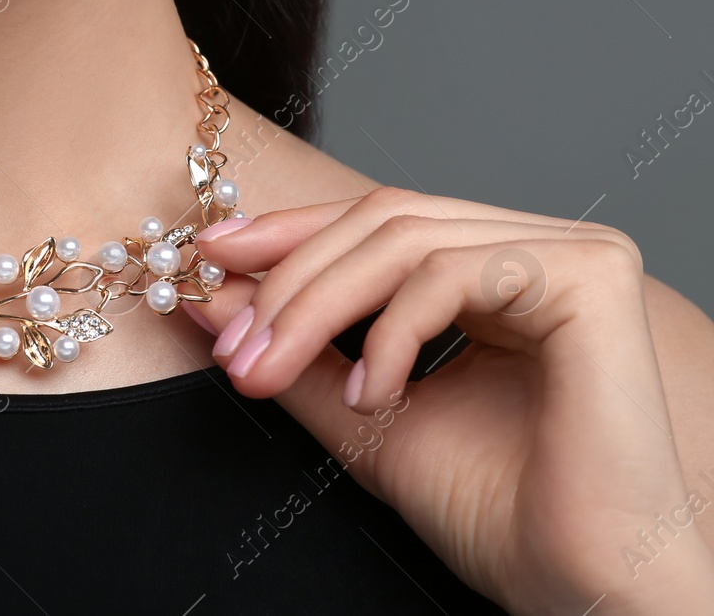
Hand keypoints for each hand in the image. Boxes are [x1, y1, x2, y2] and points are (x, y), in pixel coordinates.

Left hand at [186, 186, 713, 614]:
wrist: (577, 587)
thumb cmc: (494, 512)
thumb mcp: (364, 414)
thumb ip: (296, 352)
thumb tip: (206, 296)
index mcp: (494, 271)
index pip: (375, 222)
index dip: (287, 232)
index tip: (208, 258)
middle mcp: (537, 249)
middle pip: (382, 219)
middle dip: (289, 280)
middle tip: (233, 345)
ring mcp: (571, 255)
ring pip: (406, 238)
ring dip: (317, 304)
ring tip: (272, 371)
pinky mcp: (591, 279)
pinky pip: (455, 271)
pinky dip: (393, 329)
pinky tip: (373, 394)